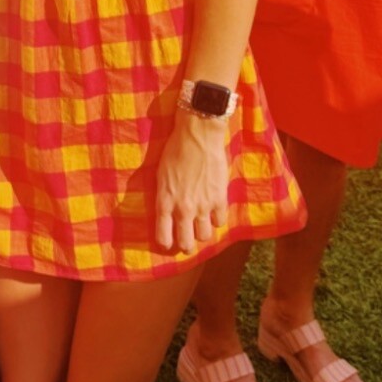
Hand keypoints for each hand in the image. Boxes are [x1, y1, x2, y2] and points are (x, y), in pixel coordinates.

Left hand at [154, 113, 229, 253]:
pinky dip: (216, 219)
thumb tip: (166, 212)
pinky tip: (213, 212)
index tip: (168, 242)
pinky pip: (220, 222)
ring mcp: (203, 206)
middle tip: (187, 240)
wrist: (197, 136)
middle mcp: (183, 209)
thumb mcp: (161, 176)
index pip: (163, 237)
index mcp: (164, 202)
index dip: (165, 243)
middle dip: (185, 245)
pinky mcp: (219, 199)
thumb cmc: (175, 151)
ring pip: (205, 236)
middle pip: (186, 243)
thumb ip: (165, 197)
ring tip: (201, 226)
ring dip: (202, 233)